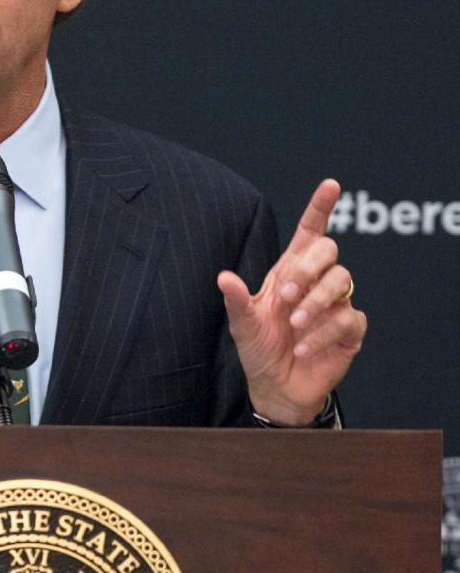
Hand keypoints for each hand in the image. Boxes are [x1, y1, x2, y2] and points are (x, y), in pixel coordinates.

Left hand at [217, 179, 366, 424]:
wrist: (276, 387)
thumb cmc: (260, 349)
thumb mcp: (243, 325)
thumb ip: (236, 301)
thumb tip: (223, 277)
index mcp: (291, 272)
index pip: (311, 232)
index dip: (320, 208)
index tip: (330, 185)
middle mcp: (316, 283)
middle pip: (329, 251)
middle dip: (309, 269)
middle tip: (286, 295)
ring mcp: (336, 305)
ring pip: (343, 282)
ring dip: (315, 302)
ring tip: (294, 325)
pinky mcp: (349, 331)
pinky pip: (348, 319)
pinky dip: (322, 333)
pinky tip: (302, 347)